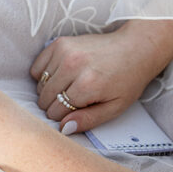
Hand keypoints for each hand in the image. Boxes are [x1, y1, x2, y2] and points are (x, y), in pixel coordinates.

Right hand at [29, 19, 172, 133]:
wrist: (134, 47)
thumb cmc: (127, 80)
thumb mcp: (115, 107)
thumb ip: (88, 120)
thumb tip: (63, 128)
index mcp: (87, 85)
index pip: (56, 111)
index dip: (64, 116)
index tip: (75, 112)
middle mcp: (72, 66)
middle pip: (44, 98)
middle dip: (55, 105)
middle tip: (72, 101)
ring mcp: (64, 52)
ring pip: (40, 84)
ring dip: (49, 91)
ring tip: (68, 88)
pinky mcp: (59, 43)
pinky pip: (37, 67)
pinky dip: (44, 75)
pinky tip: (59, 77)